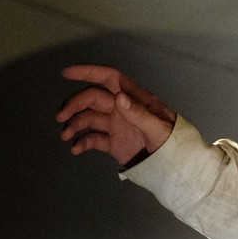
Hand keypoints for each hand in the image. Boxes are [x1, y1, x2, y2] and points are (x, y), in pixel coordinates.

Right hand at [57, 65, 176, 166]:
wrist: (176, 166)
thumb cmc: (173, 143)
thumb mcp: (159, 129)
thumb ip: (139, 113)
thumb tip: (118, 97)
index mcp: (134, 98)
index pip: (109, 78)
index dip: (89, 72)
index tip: (67, 73)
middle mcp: (122, 109)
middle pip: (93, 99)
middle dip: (75, 105)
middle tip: (61, 118)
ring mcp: (117, 126)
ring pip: (89, 118)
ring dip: (75, 124)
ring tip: (66, 136)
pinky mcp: (115, 143)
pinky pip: (94, 139)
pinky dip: (82, 142)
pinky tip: (76, 149)